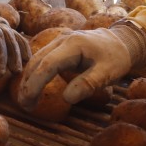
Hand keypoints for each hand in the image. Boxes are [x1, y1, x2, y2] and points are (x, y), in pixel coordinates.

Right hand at [16, 23, 145, 107]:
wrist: (119, 41)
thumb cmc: (115, 58)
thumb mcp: (108, 73)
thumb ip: (88, 84)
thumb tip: (66, 98)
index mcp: (73, 45)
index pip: (48, 64)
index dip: (36, 83)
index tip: (29, 100)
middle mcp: (61, 40)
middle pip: (37, 61)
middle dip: (28, 84)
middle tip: (25, 106)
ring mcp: (57, 41)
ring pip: (36, 60)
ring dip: (28, 79)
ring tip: (27, 101)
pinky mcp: (57, 46)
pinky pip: (41, 59)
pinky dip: (34, 74)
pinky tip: (33, 87)